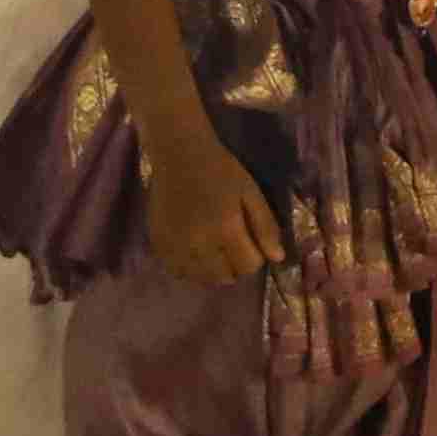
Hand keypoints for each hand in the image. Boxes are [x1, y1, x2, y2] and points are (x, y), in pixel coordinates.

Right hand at [138, 122, 287, 289]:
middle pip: (224, 277)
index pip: (248, 266)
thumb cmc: (221, 170)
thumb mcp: (251, 192)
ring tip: (216, 250)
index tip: (253, 244)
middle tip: (235, 246)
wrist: (180, 156)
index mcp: (226, 229)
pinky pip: (178, 272)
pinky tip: (196, 251)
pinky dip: (190, 268)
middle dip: (236, 266)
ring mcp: (175, 248)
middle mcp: (199, 245)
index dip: (256, 258)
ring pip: (201, 279)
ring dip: (213, 270)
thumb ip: (265, 226)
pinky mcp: (159, 246)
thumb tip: (277, 258)